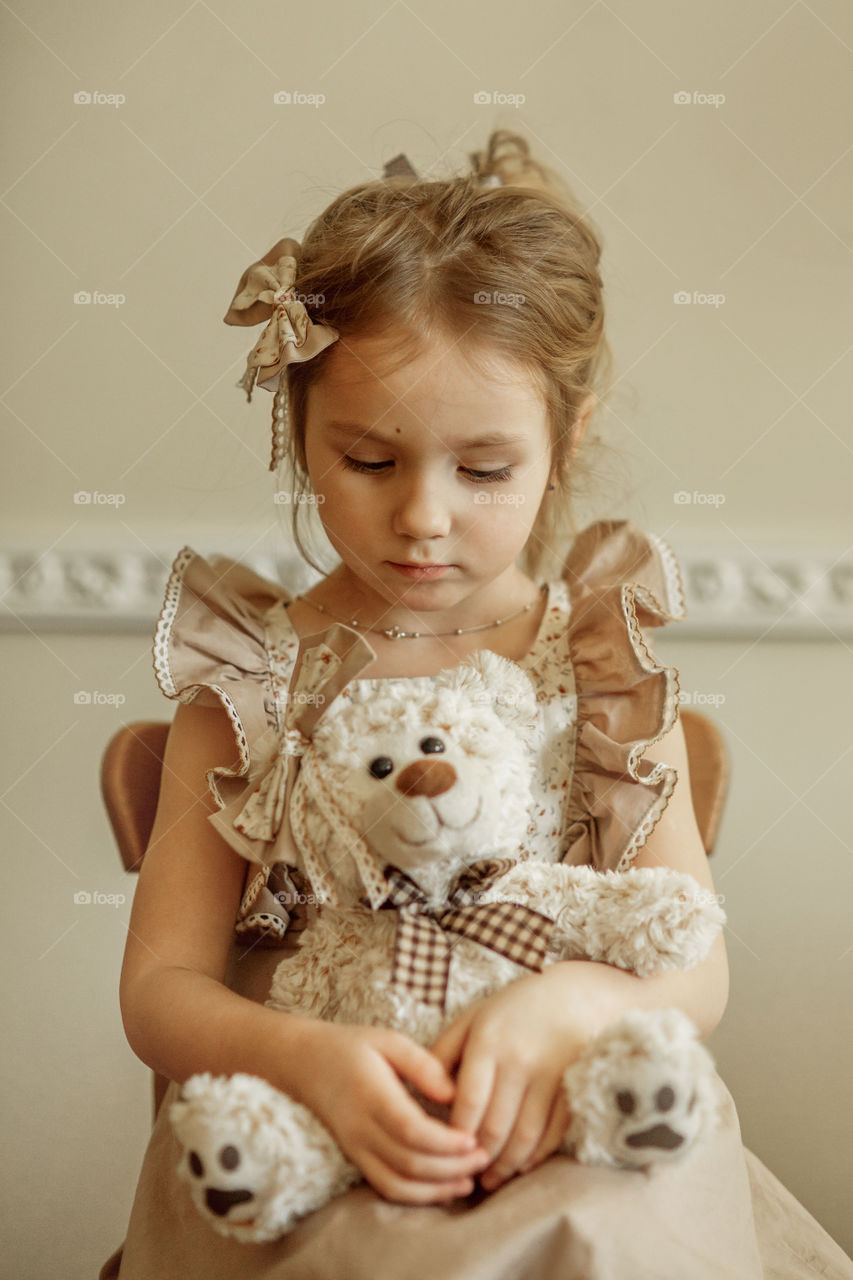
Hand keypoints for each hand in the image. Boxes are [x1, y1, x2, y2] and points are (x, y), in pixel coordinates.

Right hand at [291, 1021, 490, 1203]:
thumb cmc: (352, 1047)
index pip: (409, 1129)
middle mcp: (360, 1128)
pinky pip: (386, 1187)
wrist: (305, 1063)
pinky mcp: (356, 1159)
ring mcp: (356, 1148)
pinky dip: (417, 1196)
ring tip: (471, 1179)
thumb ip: (423, 1064)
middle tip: (485, 1157)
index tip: (474, 1138)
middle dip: (451, 1167)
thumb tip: (454, 1094)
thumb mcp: (388, 1040)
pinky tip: (444, 1188)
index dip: (444, 1141)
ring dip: (437, 1188)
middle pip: (409, 1161)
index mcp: (371, 1094)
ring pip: (398, 1183)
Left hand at [431, 965, 601, 1190]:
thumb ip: (443, 1053)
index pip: (468, 1102)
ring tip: (491, 1180)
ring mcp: (550, 1074)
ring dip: (506, 1165)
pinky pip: (554, 1132)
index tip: (444, 1152)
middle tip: (465, 1176)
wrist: (574, 994)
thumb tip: (423, 1096)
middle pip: (495, 1125)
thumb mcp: (473, 1018)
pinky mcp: (574, 1086)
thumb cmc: (513, 1009)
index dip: (456, 1135)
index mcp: (488, 1041)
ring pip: (525, 1136)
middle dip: (478, 1158)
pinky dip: (537, 1155)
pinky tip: (522, 1165)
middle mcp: (519, 1059)